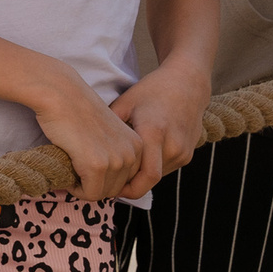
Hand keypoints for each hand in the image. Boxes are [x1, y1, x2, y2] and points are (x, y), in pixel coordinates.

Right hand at [35, 77, 148, 201]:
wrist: (60, 94)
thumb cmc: (75, 111)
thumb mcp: (106, 133)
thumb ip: (113, 153)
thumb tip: (106, 181)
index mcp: (138, 145)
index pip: (127, 180)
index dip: (105, 179)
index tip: (87, 169)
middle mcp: (133, 153)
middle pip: (115, 189)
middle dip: (93, 185)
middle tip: (74, 170)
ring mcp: (117, 160)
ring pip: (102, 194)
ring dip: (83, 187)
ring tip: (70, 169)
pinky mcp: (98, 165)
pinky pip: (89, 193)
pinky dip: (75, 189)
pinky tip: (66, 171)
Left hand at [110, 59, 212, 198]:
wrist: (188, 83)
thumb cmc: (151, 90)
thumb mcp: (125, 103)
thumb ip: (109, 126)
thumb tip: (84, 145)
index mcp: (154, 133)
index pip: (144, 177)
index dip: (124, 188)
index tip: (103, 187)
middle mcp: (172, 146)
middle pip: (148, 181)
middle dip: (127, 187)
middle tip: (105, 185)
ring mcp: (183, 152)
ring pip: (157, 177)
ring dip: (138, 178)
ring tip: (117, 172)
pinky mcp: (188, 154)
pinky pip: (165, 169)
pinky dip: (149, 169)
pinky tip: (134, 161)